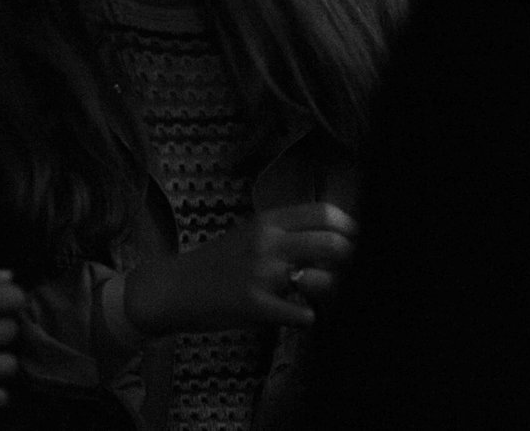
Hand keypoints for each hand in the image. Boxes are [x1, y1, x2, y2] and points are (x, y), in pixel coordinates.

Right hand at [125, 202, 356, 334]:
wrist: (173, 288)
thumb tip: (328, 236)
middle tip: (349, 270)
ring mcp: (262, 274)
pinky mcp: (256, 305)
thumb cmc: (214, 264)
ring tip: (319, 294)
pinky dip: (307, 317)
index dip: (348, 226)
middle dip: (350, 258)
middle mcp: (266, 243)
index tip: (356, 238)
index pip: (322, 213)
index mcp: (266, 222)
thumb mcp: (247, 234)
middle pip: (331, 243)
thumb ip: (284, 232)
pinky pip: (302, 314)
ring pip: (323, 281)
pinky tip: (299, 316)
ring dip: (331, 291)